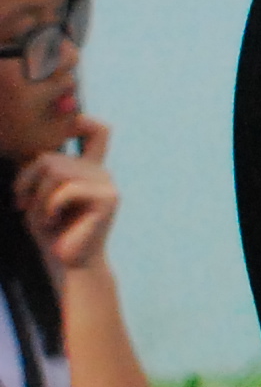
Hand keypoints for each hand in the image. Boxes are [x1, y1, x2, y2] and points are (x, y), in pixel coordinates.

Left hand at [15, 117, 113, 269]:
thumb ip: (40, 169)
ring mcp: (106, 183)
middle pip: (51, 157)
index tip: (63, 131)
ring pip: (55, 171)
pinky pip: (66, 190)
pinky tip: (52, 221)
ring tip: (41, 216)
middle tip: (25, 206)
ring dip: (37, 197)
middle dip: (27, 182)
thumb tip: (30, 148)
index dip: (80, 122)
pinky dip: (49, 207)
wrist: (68, 264)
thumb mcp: (38, 194)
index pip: (98, 132)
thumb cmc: (51, 231)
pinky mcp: (108, 198)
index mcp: (88, 168)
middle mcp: (100, 171)